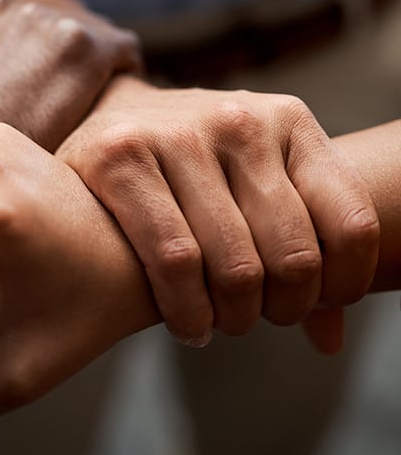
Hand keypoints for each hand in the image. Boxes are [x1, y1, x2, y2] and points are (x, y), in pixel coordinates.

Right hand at [0, 0, 141, 150]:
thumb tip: (1, 56)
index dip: (33, 44)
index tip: (39, 79)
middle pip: (57, 11)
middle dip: (61, 52)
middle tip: (61, 102)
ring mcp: (36, 16)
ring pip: (92, 29)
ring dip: (93, 63)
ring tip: (83, 109)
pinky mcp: (79, 43)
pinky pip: (121, 48)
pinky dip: (119, 75)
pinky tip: (102, 109)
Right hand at [57, 75, 379, 348]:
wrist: (102, 117)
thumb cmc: (189, 168)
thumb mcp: (254, 184)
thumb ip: (300, 246)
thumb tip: (329, 337)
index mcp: (289, 121)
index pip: (351, 224)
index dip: (343, 286)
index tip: (312, 307)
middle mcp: (239, 120)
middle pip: (292, 256)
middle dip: (281, 310)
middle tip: (254, 319)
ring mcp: (178, 134)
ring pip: (234, 266)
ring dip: (232, 318)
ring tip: (216, 325)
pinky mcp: (121, 156)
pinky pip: (175, 260)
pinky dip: (187, 311)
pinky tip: (186, 325)